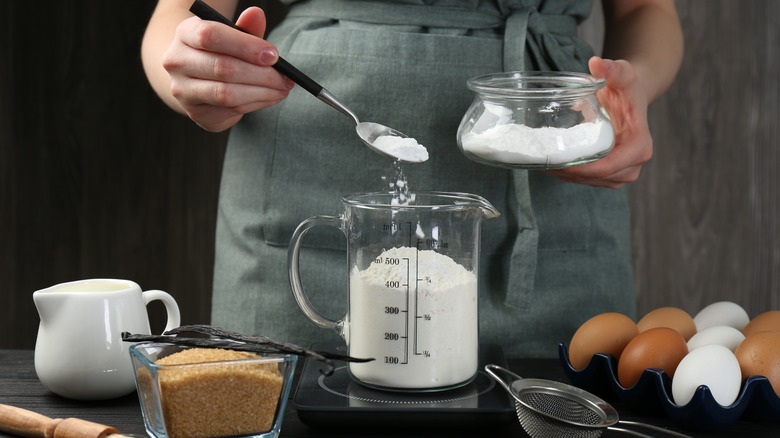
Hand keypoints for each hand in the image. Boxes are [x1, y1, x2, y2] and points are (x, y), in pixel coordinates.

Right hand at [162, 7, 293, 131]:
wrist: (194, 79)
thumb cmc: (219, 52)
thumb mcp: (230, 35)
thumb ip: (245, 28)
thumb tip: (257, 14)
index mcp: (185, 33)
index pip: (210, 36)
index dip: (245, 46)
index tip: (274, 55)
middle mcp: (177, 61)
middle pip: (223, 68)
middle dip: (262, 75)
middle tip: (286, 78)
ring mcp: (183, 90)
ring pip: (228, 94)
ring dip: (262, 93)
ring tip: (282, 89)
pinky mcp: (196, 113)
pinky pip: (232, 109)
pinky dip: (256, 104)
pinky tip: (270, 97)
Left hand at [544, 56, 651, 188]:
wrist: (631, 98)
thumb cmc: (627, 87)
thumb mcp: (623, 74)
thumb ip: (612, 69)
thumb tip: (596, 63)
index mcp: (639, 147)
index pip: (607, 167)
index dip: (581, 169)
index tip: (557, 162)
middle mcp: (634, 165)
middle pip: (597, 178)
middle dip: (569, 174)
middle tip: (542, 162)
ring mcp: (623, 173)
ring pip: (591, 182)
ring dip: (567, 177)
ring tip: (543, 163)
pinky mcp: (611, 175)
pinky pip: (589, 180)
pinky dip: (570, 175)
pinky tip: (552, 165)